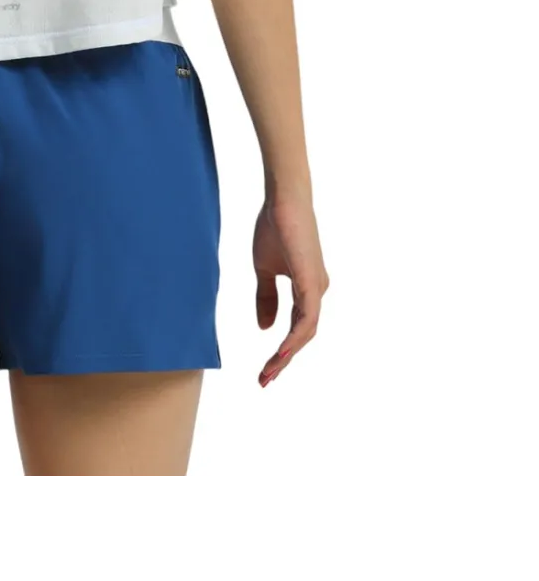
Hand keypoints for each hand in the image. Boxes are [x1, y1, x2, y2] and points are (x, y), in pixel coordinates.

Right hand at [253, 191, 328, 387]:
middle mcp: (316, 291)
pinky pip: (307, 318)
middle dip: (283, 361)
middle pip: (302, 336)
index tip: (264, 372)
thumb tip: (266, 329)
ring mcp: (316, 287)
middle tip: (264, 380)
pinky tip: (282, 351)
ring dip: (287, 355)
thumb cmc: (275, 228)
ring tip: (269, 372)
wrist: (282, 200)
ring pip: (306, 332)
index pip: (295, 328)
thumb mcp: (264, 269)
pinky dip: (295, 337)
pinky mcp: (311, 281)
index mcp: (306, 289)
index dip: (280, 351)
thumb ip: (265, 297)